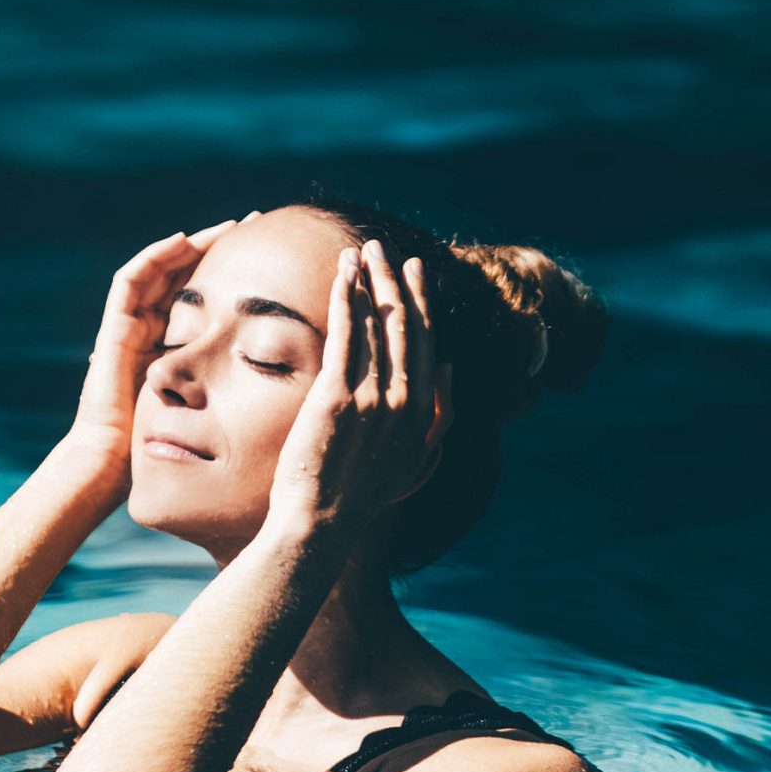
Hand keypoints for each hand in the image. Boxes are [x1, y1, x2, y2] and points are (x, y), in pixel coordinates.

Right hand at [64, 214, 259, 495]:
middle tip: (252, 224)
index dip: (233, 273)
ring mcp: (130, 327)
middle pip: (184, 274)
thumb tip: (291, 383)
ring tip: (226, 227)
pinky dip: (155, 258)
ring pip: (160, 270)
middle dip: (217, 248)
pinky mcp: (114, 328)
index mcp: (175, 346)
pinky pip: (130, 281)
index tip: (269, 256)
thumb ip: (238, 391)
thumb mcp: (213, 408)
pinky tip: (183, 241)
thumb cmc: (164, 446)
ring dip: (191, 245)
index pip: (204, 296)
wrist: (114, 464)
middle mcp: (152, 330)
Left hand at [267, 239, 452, 535]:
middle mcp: (403, 400)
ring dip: (368, 280)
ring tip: (360, 252)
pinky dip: (346, 300)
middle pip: (403, 324)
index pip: (426, 341)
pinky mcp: (336, 397)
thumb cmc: (363, 496)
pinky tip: (343, 275)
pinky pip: (345, 335)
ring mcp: (371, 397)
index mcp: (423, 411)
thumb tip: (449, 368)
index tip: (414, 269)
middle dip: (394, 280)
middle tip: (383, 247)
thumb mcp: (417, 462)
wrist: (320, 524)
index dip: (421, 301)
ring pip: (375, 324)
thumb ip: (440, 416)